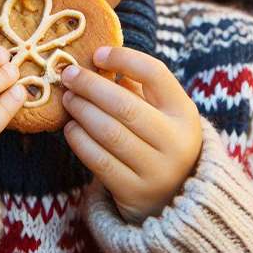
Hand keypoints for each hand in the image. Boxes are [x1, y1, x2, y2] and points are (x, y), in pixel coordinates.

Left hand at [61, 46, 202, 223]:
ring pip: (109, 133)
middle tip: (69, 76)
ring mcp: (156, 169)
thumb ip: (136, 87)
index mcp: (184, 112)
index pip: (155, 74)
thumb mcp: (161, 113)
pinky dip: (80, 140)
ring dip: (82, 111)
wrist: (174, 198)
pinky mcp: (134, 192)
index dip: (124, 59)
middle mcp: (175, 141)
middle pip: (125, 105)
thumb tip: (96, 60)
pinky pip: (99, 161)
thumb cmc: (158, 141)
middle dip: (91, 86)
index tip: (97, 54)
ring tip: (68, 99)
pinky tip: (71, 128)